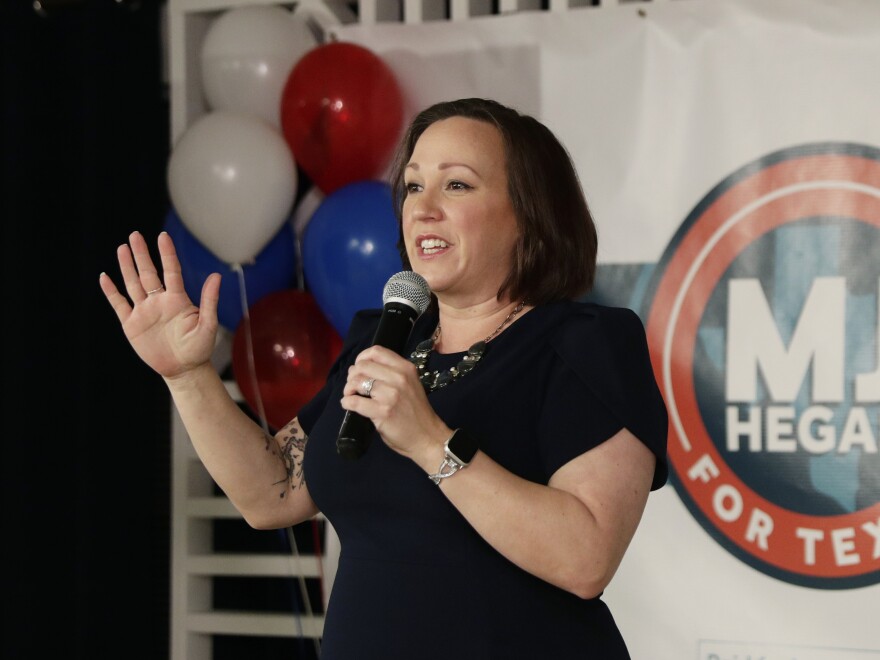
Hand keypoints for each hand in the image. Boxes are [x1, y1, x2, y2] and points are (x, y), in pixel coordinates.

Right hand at [99, 231, 220, 379]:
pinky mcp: (132, 324)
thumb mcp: (208, 325)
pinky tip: (105, 277)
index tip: (163, 236)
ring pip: (133, 284)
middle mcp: (159, 301)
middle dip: (141, 254)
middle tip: (134, 235)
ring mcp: (144, 312)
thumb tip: (217, 275)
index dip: (167, 254)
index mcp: (178, 300)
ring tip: (122, 248)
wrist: (184, 369)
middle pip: (148, 273)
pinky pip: (119, 304)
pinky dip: (111, 291)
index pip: (171, 271)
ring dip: (127, 267)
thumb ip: (209, 300)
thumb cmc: (199, 348)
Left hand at [341, 346, 449, 466]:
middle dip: (352, 375)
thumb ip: (390, 374)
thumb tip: (359, 370)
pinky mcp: (382, 412)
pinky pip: (354, 402)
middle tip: (353, 386)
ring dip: (348, 389)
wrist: (428, 437)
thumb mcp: (410, 384)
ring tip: (351, 395)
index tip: (358, 368)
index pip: (376, 351)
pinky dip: (347, 402)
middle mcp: (399, 378)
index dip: (361, 357)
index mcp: (406, 368)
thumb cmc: (416, 412)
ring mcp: (390, 395)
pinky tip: (349, 405)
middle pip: (363, 366)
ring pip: (357, 382)